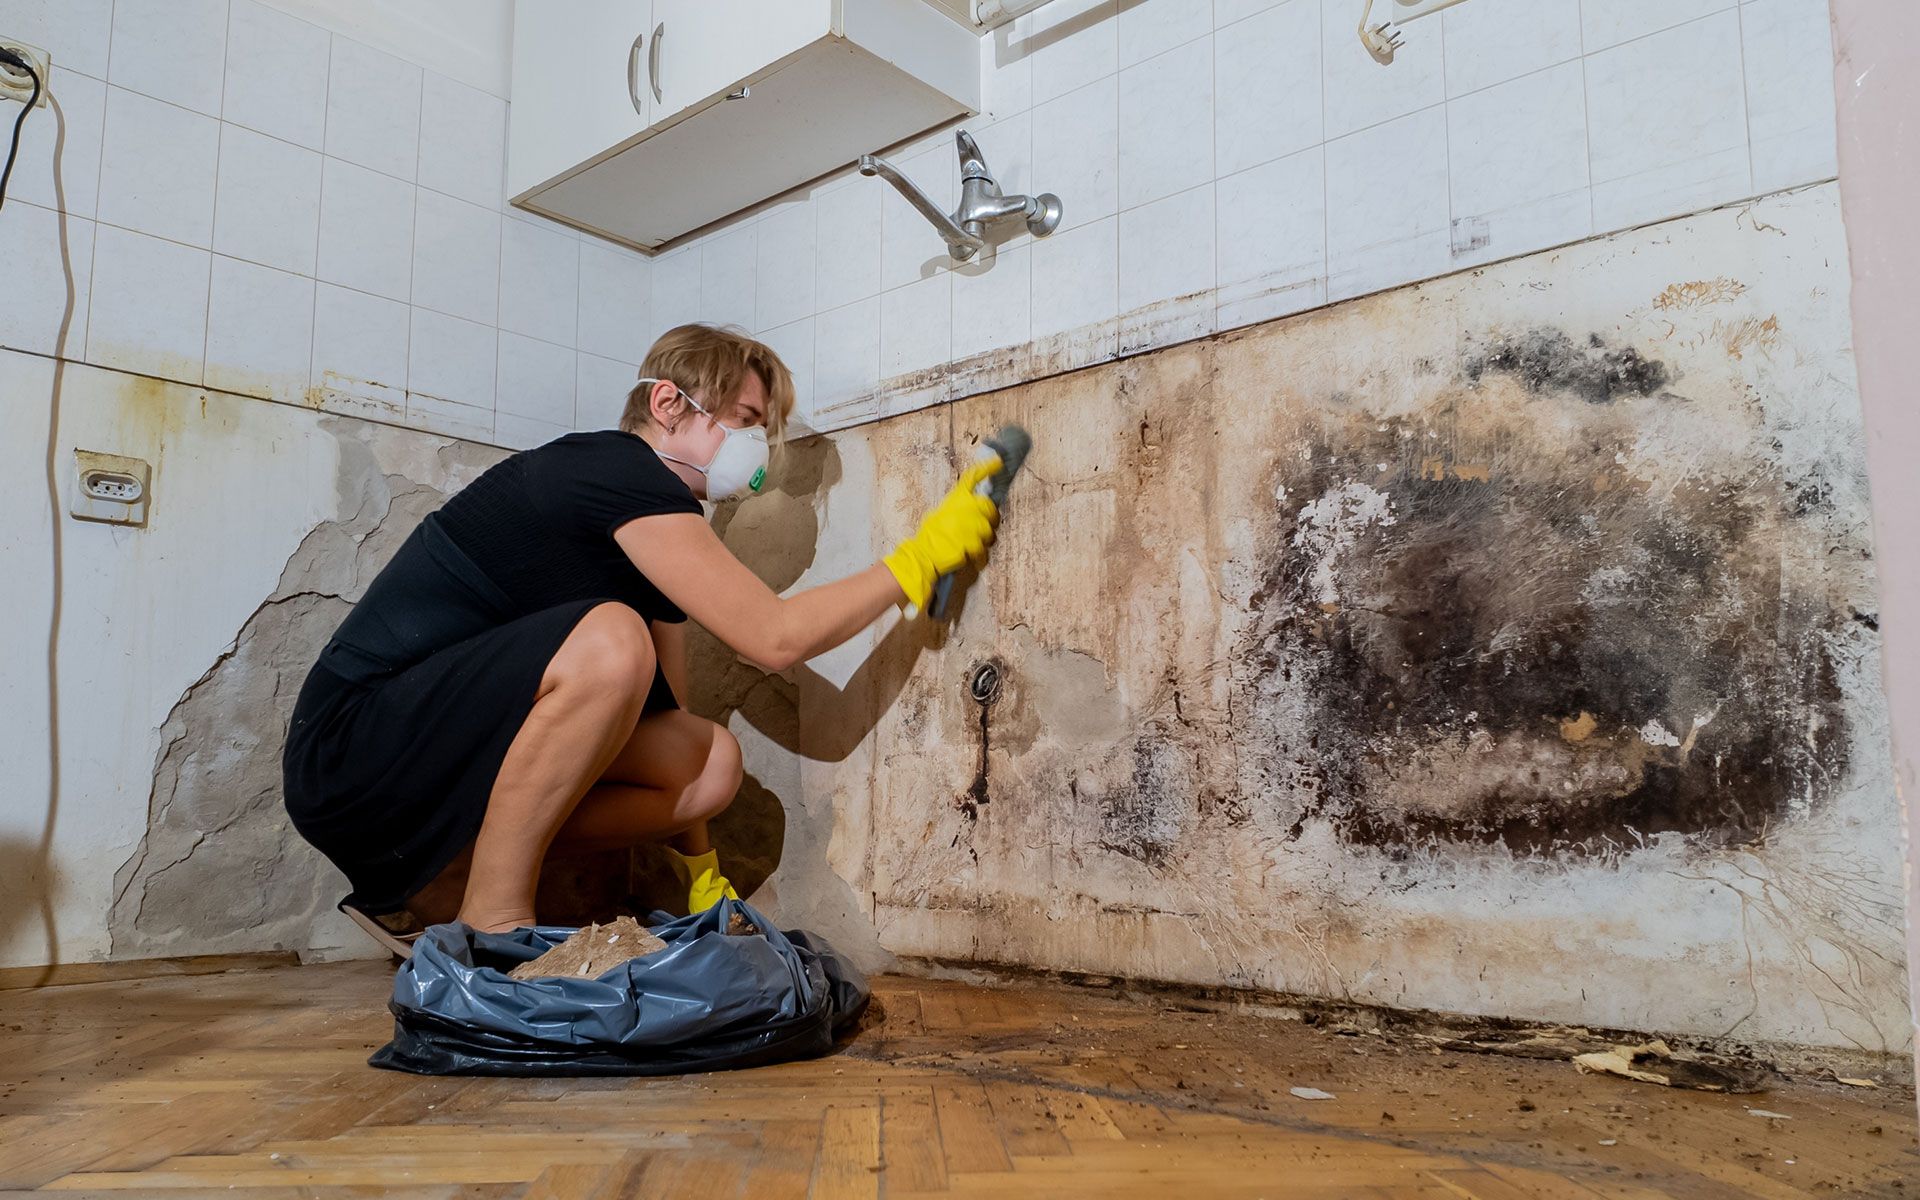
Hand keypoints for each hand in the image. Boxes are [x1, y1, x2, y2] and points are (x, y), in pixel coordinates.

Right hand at [882, 453, 1001, 611]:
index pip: (972, 478)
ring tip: (968, 544)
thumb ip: (956, 509)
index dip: (986, 468)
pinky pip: (983, 549)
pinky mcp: (973, 544)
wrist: (924, 555)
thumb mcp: (939, 514)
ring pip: (989, 531)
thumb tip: (969, 510)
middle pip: (989, 507)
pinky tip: (970, 557)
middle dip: (989, 517)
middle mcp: (965, 509)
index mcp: (955, 500)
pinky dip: (978, 556)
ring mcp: (971, 526)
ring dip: (982, 539)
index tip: (998, 462)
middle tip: (980, 526)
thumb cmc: (930, 536)